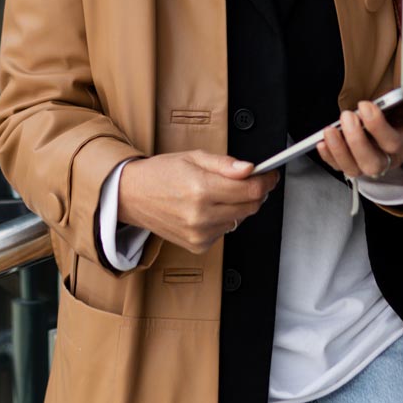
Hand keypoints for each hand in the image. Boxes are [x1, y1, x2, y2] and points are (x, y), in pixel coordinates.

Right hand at [116, 151, 278, 253]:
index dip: (266, 181)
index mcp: (201, 189)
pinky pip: (225, 230)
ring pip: (240, 219)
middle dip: (256, 192)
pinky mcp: (198, 245)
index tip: (270, 175)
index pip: (251, 190)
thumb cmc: (161, 173)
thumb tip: (249, 169)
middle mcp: (201, 215)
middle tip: (250, 181)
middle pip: (250, 207)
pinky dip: (224, 218)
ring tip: (220, 193)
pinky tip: (209, 208)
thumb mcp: (194, 157)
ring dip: (239, 206)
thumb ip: (225, 164)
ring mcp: (199, 233)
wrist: (132, 196)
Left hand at [316, 92, 402, 178]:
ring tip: (330, 130)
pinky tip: (322, 143)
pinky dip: (330, 157)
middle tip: (347, 116)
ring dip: (339, 151)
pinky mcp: (360, 162)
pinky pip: (343, 167)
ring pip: (355, 169)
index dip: (377, 126)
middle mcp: (391, 159)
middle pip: (371, 163)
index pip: (392, 143)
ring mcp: (374, 163)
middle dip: (355, 141)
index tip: (366, 106)